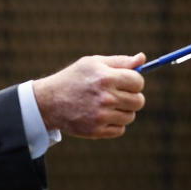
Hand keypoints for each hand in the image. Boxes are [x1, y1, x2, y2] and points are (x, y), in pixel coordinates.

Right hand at [32, 53, 146, 137]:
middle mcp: (104, 97)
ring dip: (122, 112)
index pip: (138, 82)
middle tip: (115, 95)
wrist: (48, 101)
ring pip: (130, 116)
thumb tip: (142, 58)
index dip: (133, 82)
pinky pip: (120, 129)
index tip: (124, 83)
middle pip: (139, 101)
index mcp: (105, 78)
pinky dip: (113, 124)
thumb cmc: (73, 79)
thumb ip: (119, 61)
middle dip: (130, 97)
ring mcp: (100, 116)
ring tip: (105, 106)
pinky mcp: (96, 131)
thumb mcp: (92, 64)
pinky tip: (100, 116)